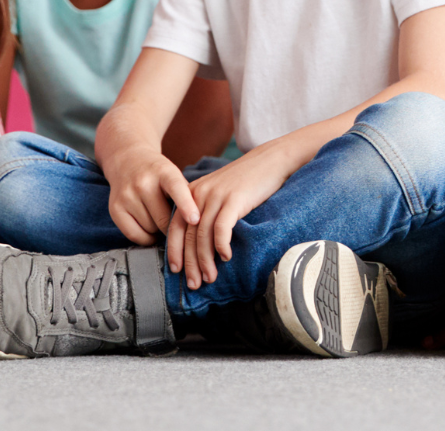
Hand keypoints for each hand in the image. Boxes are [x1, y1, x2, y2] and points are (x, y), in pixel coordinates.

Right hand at [105, 146, 197, 246]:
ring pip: (150, 229)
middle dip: (173, 226)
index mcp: (164, 171)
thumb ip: (187, 195)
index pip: (176, 189)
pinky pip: (135, 235)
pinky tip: (149, 228)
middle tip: (175, 222)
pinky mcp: (115, 209)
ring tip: (158, 217)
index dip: (186, 205)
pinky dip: (145, 238)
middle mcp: (143, 182)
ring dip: (158, 230)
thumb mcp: (175, 175)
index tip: (195, 220)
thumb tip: (194, 224)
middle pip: (163, 219)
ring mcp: (126, 196)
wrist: (128, 160)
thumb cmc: (159, 173)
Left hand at [169, 147, 292, 287]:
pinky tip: (226, 257)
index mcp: (191, 194)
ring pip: (203, 235)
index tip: (176, 271)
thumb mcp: (218, 193)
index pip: (176, 228)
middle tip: (194, 284)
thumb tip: (198, 245)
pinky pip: (222, 228)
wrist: (270, 160)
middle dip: (190, 263)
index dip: (174, 252)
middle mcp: (199, 194)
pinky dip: (221, 246)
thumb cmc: (246, 182)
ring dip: (205, 261)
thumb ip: (205, 212)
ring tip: (210, 277)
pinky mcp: (233, 199)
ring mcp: (216, 196)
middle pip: (189, 235)